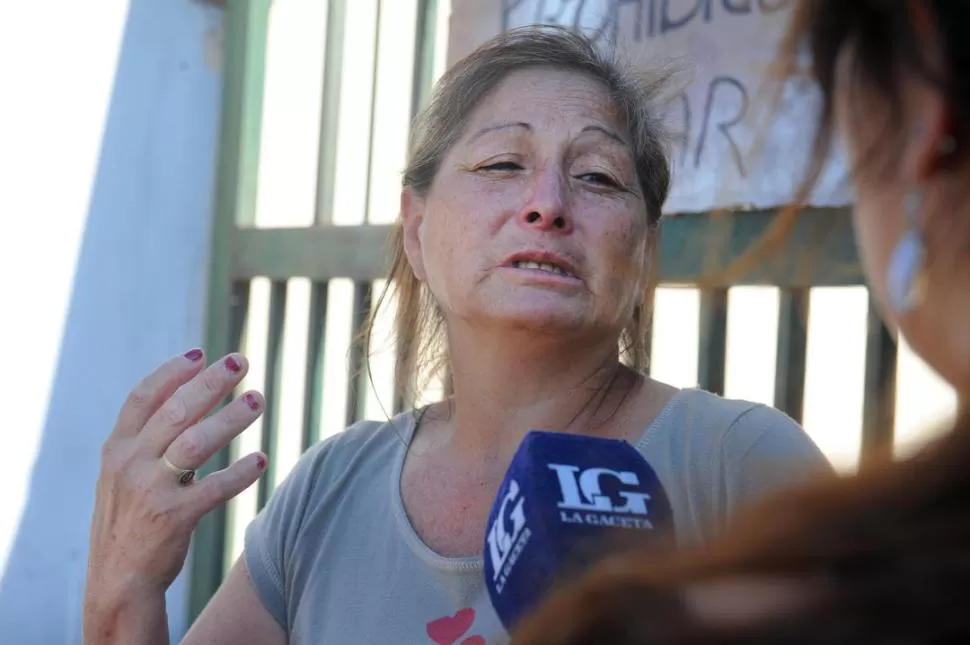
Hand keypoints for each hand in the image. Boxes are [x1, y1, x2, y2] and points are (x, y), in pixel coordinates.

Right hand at [85, 349, 266, 602]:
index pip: (142, 397)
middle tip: (241, 361)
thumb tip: (196, 396)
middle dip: (210, 383)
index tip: (201, 354)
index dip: (171, 372)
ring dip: (230, 419)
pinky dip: (240, 473)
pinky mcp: (172, 518)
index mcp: (117, 449)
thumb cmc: (131, 517)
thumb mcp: (127, 473)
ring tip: (258, 400)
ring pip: (196, 443)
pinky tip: (261, 461)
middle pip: (176, 411)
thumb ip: (153, 439)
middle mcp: (129, 464)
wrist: (118, 579)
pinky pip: (213, 488)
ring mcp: (149, 491)